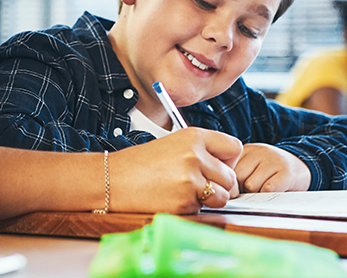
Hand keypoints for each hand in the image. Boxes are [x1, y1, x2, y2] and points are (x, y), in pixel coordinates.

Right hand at [109, 127, 242, 213]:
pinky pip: (204, 209)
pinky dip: (192, 208)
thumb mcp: (173, 145)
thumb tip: (228, 168)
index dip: (228, 160)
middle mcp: (196, 155)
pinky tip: (172, 198)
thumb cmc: (140, 165)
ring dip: (209, 199)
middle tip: (197, 185)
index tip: (217, 166)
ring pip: (223, 195)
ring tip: (185, 192)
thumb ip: (201, 151)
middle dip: (219, 184)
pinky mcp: (185, 201)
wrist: (112, 180)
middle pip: (231, 176)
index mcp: (194, 136)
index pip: (234, 147)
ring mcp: (191, 179)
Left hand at [235, 143, 311, 192]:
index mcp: (247, 150)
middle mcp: (259, 152)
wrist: (303, 165)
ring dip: (255, 194)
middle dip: (241, 189)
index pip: (228, 168)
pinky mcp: (286, 172)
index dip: (230, 183)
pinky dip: (267, 195)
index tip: (236, 190)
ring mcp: (273, 160)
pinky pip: (268, 188)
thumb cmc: (271, 172)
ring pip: (251, 185)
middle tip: (251, 192)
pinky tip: (273, 192)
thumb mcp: (253, 165)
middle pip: (237, 177)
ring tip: (263, 191)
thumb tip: (225, 192)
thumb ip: (239, 172)